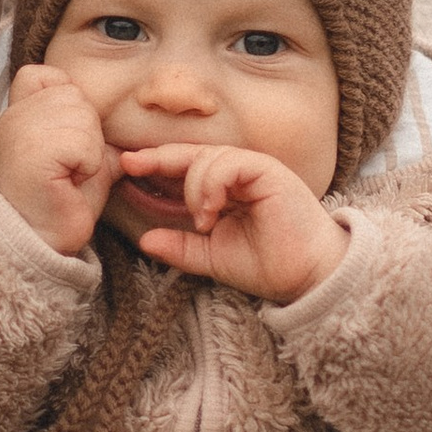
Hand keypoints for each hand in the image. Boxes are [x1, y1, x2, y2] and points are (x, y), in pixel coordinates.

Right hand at [0, 63, 116, 255]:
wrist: (43, 241)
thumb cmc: (61, 200)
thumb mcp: (80, 154)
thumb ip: (90, 129)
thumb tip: (124, 119)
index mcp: (17, 113)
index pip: (41, 74)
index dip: (64, 100)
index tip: (61, 143)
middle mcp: (12, 117)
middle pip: (75, 96)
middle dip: (86, 133)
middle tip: (68, 167)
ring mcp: (19, 131)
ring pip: (83, 117)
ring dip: (89, 151)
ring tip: (69, 174)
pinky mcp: (34, 152)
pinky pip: (84, 142)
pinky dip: (88, 165)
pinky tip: (70, 182)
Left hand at [118, 143, 348, 301]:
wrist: (306, 276)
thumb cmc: (268, 264)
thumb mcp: (212, 257)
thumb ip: (181, 247)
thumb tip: (144, 240)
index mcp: (226, 189)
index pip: (186, 169)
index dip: (156, 165)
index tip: (125, 167)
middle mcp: (239, 174)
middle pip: (191, 154)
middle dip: (158, 157)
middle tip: (130, 162)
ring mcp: (254, 169)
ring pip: (206, 158)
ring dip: (194, 188)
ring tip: (201, 220)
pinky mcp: (268, 170)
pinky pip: (229, 163)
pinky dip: (211, 184)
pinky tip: (210, 211)